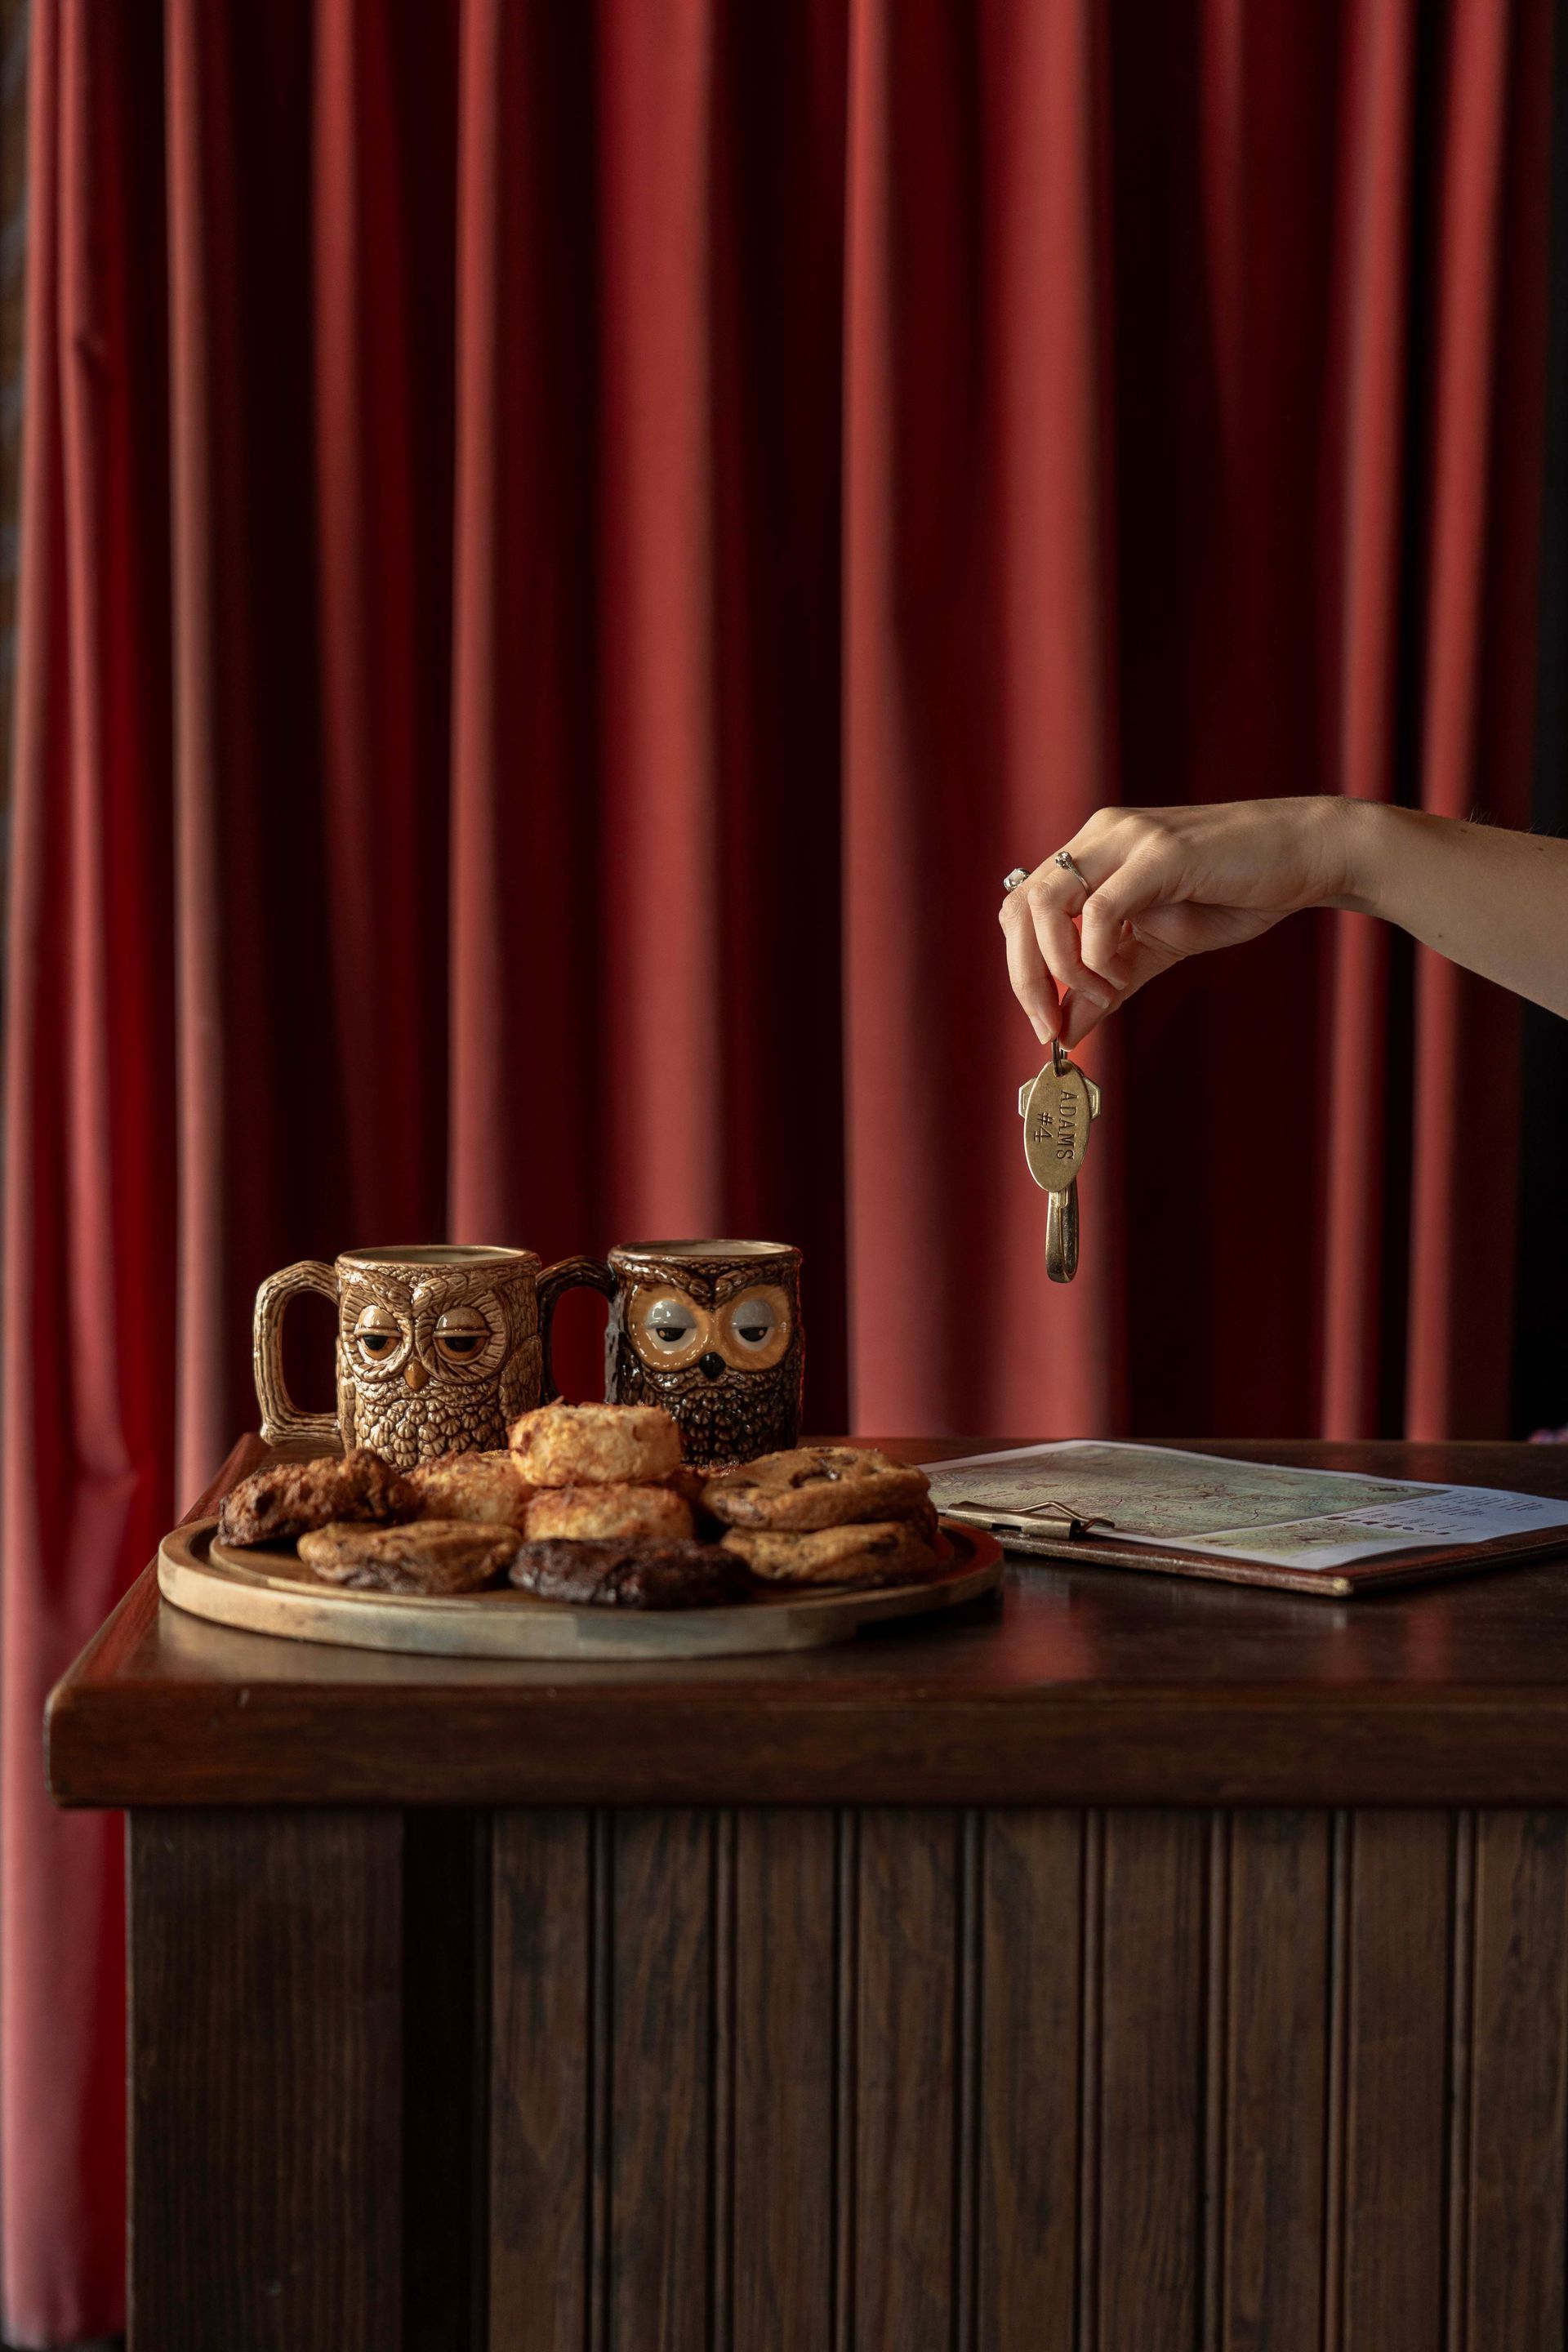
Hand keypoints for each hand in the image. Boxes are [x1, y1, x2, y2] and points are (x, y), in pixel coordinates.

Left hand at [998, 797, 1356, 1046]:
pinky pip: (1100, 909)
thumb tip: (1064, 1030)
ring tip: (1100, 997)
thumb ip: (1107, 984)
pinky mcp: (1159, 853)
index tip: (1045, 1024)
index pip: (1020, 908)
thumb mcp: (1156, 949)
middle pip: (1019, 908)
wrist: (1304, 858)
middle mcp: (1098, 838)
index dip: (1020, 969)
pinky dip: (1097, 956)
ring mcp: (1126, 839)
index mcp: (1091, 854)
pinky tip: (1121, 977)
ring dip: (1060, 968)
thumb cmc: (1234, 894)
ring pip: (1047, 905)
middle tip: (1049, 1027)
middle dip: (1025, 979)